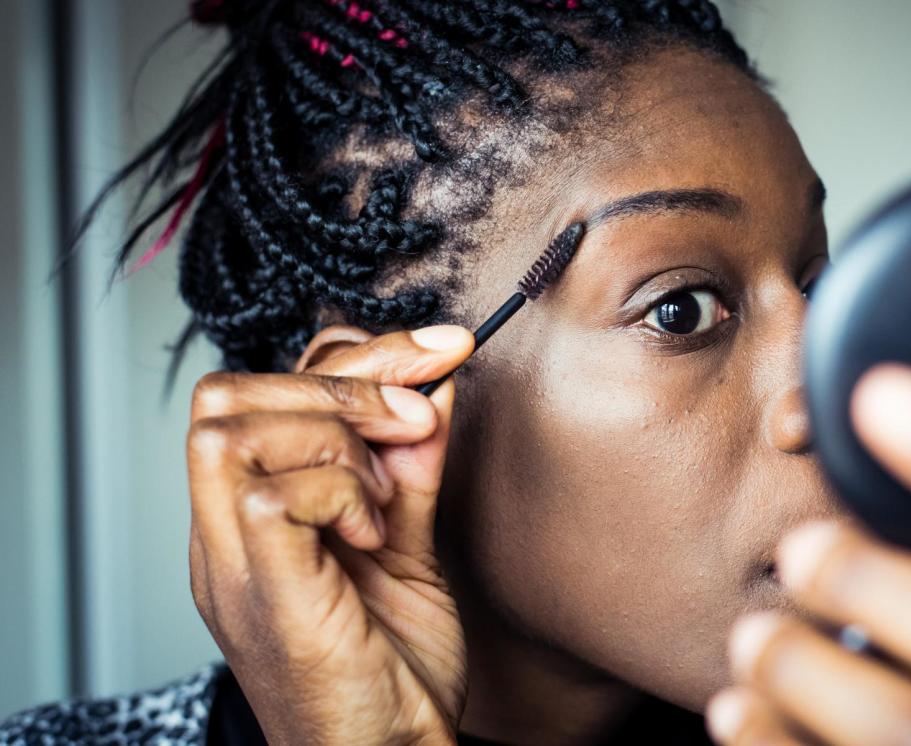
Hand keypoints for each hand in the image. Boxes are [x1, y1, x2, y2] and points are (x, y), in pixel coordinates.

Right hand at [187, 326, 473, 745]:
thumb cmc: (394, 674)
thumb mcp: (410, 549)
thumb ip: (414, 470)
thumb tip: (438, 382)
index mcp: (251, 521)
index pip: (262, 392)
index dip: (351, 358)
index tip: (442, 352)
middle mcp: (224, 537)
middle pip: (226, 394)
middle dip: (339, 378)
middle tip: (420, 412)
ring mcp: (231, 565)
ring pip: (231, 426)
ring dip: (334, 432)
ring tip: (390, 488)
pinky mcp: (261, 592)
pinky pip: (269, 491)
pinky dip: (337, 488)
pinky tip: (374, 530)